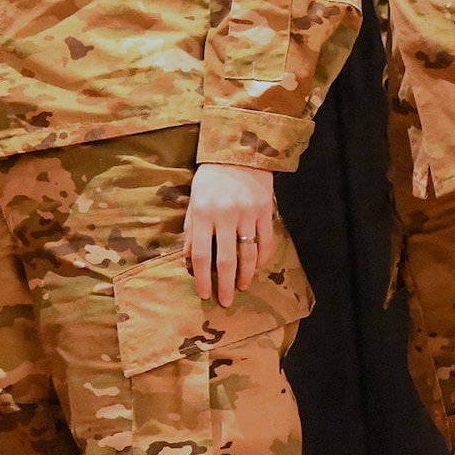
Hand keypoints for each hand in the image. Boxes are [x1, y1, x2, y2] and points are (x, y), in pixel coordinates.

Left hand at [184, 162, 276, 307]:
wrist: (239, 152)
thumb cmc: (211, 178)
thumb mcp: (193, 199)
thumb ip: (191, 229)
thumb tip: (188, 258)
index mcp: (203, 213)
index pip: (202, 254)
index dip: (202, 277)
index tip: (204, 293)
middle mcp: (225, 215)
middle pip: (226, 260)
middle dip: (226, 285)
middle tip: (226, 302)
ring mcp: (248, 214)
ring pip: (249, 254)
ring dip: (246, 275)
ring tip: (242, 287)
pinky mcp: (265, 211)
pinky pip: (266, 242)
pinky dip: (262, 259)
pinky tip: (257, 269)